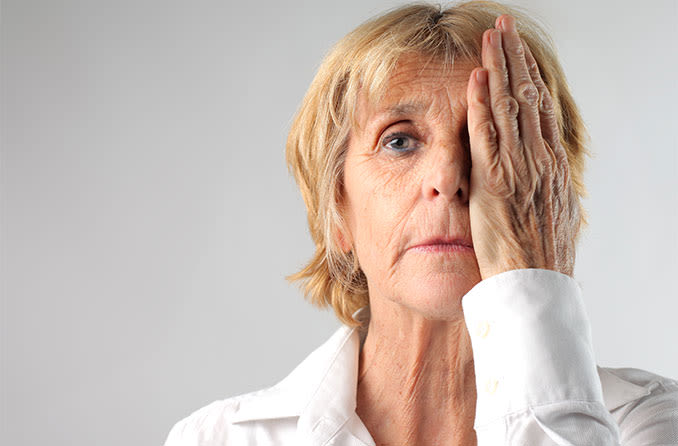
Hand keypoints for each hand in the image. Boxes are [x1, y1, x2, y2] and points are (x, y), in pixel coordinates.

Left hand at [466, 14, 578, 279]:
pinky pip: (488, 134)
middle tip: (505, 28)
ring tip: (492, 36)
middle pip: (528, 97)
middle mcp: (539, 160)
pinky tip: (478, 77)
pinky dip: (483, 103)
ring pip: (510, 107)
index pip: (541, 110)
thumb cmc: (540, 258)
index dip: (530, 77)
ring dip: (500, 67)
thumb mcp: (553, 214)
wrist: (534, 286)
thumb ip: (545, 187)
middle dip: (516, 58)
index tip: (521, 55)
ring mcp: (519, 168)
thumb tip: (542, 173)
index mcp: (552, 166)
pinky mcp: (495, 181)